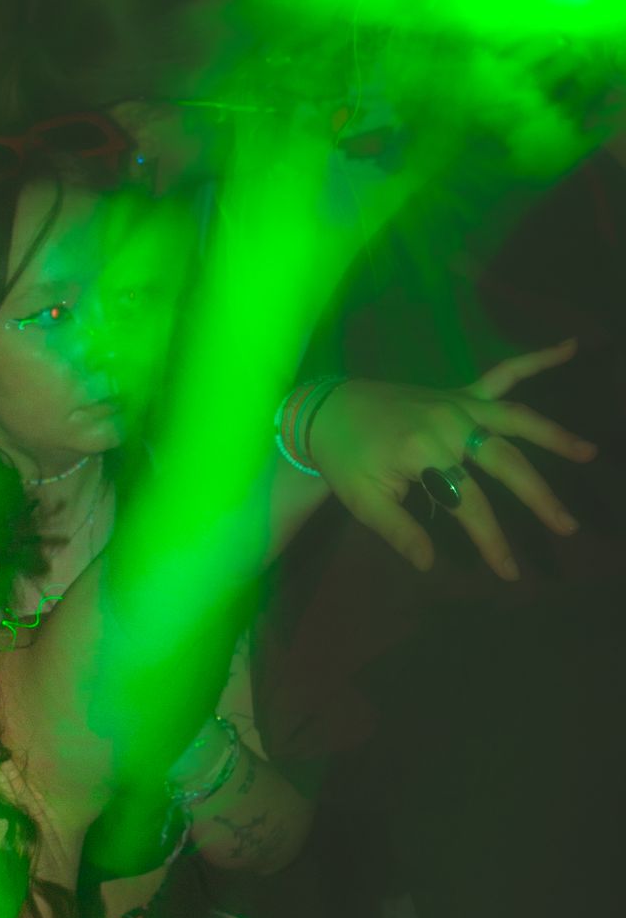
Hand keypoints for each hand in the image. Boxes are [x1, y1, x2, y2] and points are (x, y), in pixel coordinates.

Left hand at [308, 340, 596, 580]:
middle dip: (539, 496)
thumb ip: (399, 531)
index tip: (509, 571)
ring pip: (517, 418)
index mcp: (425, 453)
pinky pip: (504, 373)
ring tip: (589, 452)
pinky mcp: (460, 391)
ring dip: (554, 434)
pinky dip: (537, 358)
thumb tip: (429, 565)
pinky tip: (570, 346)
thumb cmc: (345, 459)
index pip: (468, 504)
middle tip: (566, 526)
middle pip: (505, 462)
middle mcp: (450, 423)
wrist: (328, 409)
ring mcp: (458, 403)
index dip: (491, 540)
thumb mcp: (363, 501)